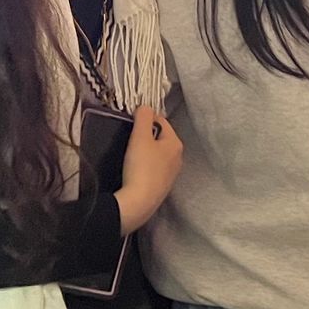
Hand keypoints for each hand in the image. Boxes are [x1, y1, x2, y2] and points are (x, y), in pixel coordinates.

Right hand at [115, 106, 182, 234]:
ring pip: (157, 154)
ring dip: (145, 152)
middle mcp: (178, 158)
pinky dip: (145, 166)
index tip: (132, 122)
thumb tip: (146, 107)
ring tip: (131, 156)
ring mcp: (171, 174)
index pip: (162, 121)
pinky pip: (153, 169)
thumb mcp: (140, 137)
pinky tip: (135, 171)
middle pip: (160, 138)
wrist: (138, 202)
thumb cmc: (141, 167)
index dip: (146, 118)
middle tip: (131, 140)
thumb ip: (143, 118)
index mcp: (175, 143)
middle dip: (146, 136)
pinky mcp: (162, 187)